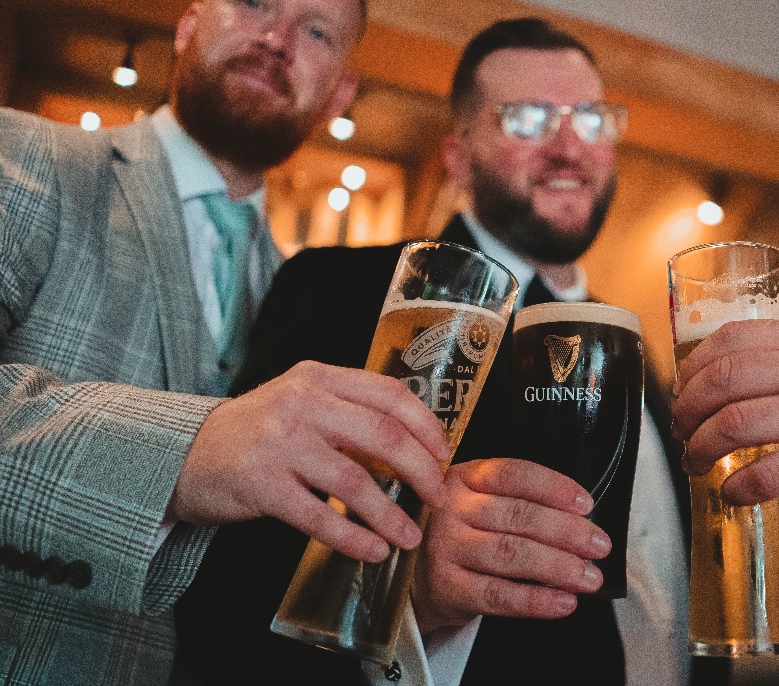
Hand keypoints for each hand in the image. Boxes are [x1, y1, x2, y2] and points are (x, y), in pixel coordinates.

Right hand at [168, 360, 450, 561]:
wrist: (184, 455)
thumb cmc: (257, 431)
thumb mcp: (302, 401)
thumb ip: (349, 412)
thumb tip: (415, 445)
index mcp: (319, 377)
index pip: (390, 394)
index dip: (426, 426)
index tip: (444, 454)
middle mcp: (301, 403)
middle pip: (382, 435)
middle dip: (420, 471)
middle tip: (438, 496)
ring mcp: (279, 443)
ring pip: (355, 482)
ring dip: (390, 514)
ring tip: (409, 536)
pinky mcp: (260, 485)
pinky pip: (319, 517)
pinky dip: (352, 538)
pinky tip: (372, 551)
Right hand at [410, 458, 610, 635]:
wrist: (413, 575)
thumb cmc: (461, 533)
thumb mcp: (480, 501)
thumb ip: (521, 501)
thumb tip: (581, 518)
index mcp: (466, 477)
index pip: (515, 475)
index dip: (554, 487)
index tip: (586, 504)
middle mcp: (451, 508)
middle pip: (519, 516)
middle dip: (568, 532)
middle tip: (599, 545)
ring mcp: (446, 548)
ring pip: (512, 554)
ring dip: (559, 566)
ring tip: (589, 576)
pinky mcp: (446, 588)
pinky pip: (498, 596)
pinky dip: (536, 601)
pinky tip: (563, 602)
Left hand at [672, 320, 778, 508]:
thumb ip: (777, 357)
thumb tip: (704, 377)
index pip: (733, 337)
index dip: (694, 365)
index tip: (680, 388)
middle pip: (725, 379)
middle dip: (689, 408)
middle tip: (680, 429)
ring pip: (736, 424)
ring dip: (702, 447)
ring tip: (695, 461)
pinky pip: (766, 474)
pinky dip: (737, 487)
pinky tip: (729, 491)